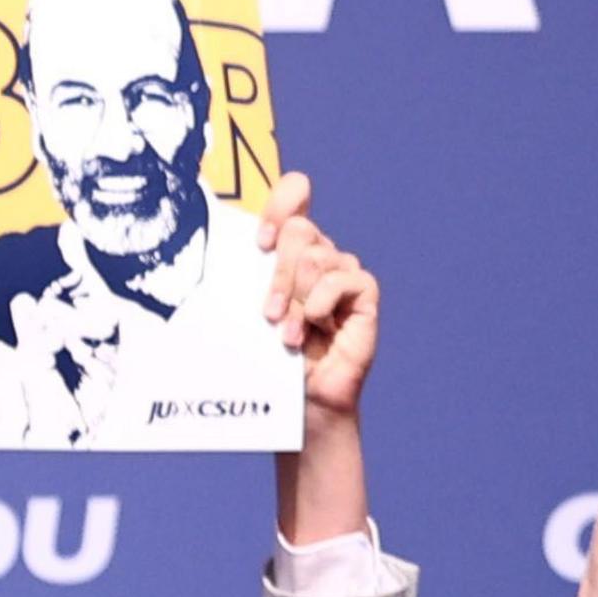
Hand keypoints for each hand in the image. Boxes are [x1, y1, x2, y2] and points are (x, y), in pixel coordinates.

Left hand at [257, 172, 379, 422]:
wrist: (300, 401)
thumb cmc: (270, 357)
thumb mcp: (248, 309)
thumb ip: (244, 272)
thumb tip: (234, 240)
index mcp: (287, 249)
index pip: (294, 194)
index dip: (279, 206)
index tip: (261, 243)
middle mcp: (317, 254)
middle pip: (299, 230)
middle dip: (278, 274)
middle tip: (269, 314)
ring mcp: (342, 273)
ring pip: (315, 257)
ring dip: (295, 300)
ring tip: (288, 335)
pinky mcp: (363, 295)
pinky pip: (342, 279)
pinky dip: (322, 302)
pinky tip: (317, 326)